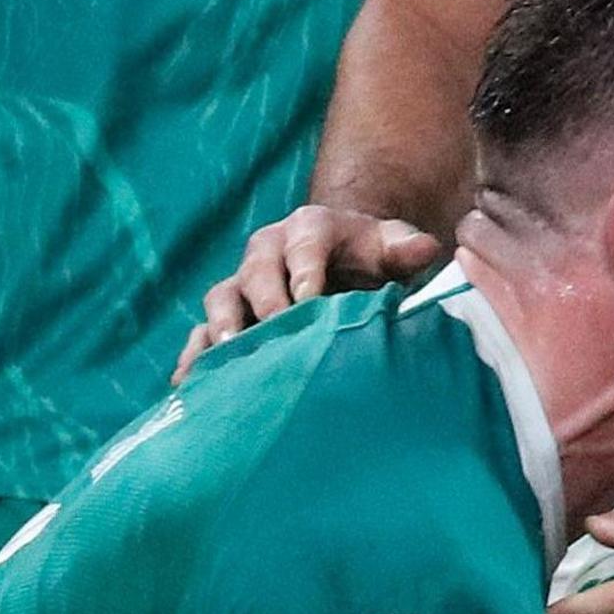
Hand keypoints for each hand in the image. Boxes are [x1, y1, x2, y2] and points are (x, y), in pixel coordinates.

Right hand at [178, 204, 442, 376]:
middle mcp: (268, 251)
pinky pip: (203, 331)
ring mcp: (243, 283)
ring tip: (228, 356)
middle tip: (274, 332)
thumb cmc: (371, 258)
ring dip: (223, 327)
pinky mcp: (228, 315)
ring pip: (223, 298)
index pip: (304, 244)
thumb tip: (424, 248)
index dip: (305, 269)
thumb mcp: (391, 247)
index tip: (310, 298)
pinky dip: (195, 354)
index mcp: (309, 229)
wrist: (344, 264)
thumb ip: (405, 248)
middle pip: (257, 271)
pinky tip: (188, 384)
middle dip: (264, 301)